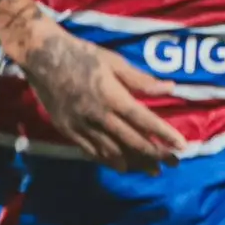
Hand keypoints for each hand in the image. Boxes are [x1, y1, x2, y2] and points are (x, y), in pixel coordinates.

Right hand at [13, 22, 187, 173]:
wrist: (42, 57)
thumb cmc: (82, 54)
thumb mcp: (114, 61)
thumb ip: (141, 80)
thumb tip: (171, 88)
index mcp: (112, 96)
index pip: (144, 120)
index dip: (164, 134)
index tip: (182, 146)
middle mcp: (98, 115)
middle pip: (132, 140)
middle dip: (155, 154)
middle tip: (174, 164)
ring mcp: (81, 126)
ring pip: (113, 151)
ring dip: (135, 163)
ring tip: (152, 170)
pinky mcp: (68, 130)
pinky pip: (91, 151)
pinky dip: (108, 160)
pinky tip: (121, 166)